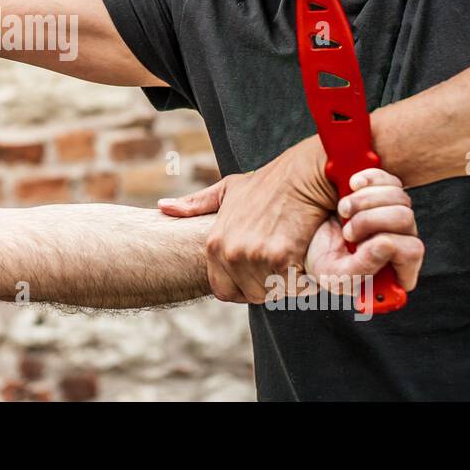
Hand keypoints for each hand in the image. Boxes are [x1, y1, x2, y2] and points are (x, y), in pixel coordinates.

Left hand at [159, 136, 339, 302]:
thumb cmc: (268, 183)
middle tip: (283, 263)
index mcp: (214, 244)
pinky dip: (303, 281)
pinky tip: (306, 263)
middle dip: (268, 285)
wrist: (302, 175)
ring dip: (286, 284)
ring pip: (272, 292)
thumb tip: (162, 206)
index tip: (260, 273)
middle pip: (251, 294)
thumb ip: (195, 203)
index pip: (223, 290)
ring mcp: (254, 256)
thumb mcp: (226, 190)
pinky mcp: (281, 258)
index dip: (243, 287)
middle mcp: (230, 253)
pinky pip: (291, 286)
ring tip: (295, 259)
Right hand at [301, 167, 422, 296]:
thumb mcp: (335, 275)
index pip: (413, 251)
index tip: (359, 245)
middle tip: (346, 232)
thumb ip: (362, 268)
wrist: (306, 236)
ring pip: (399, 197)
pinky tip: (352, 186)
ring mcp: (394, 213)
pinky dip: (368, 179)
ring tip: (343, 211)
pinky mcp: (383, 191)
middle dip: (369, 221)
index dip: (389, 245)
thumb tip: (387, 244)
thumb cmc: (323, 261)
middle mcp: (401, 239)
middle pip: (405, 218)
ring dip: (364, 201)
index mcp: (396, 268)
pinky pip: (388, 179)